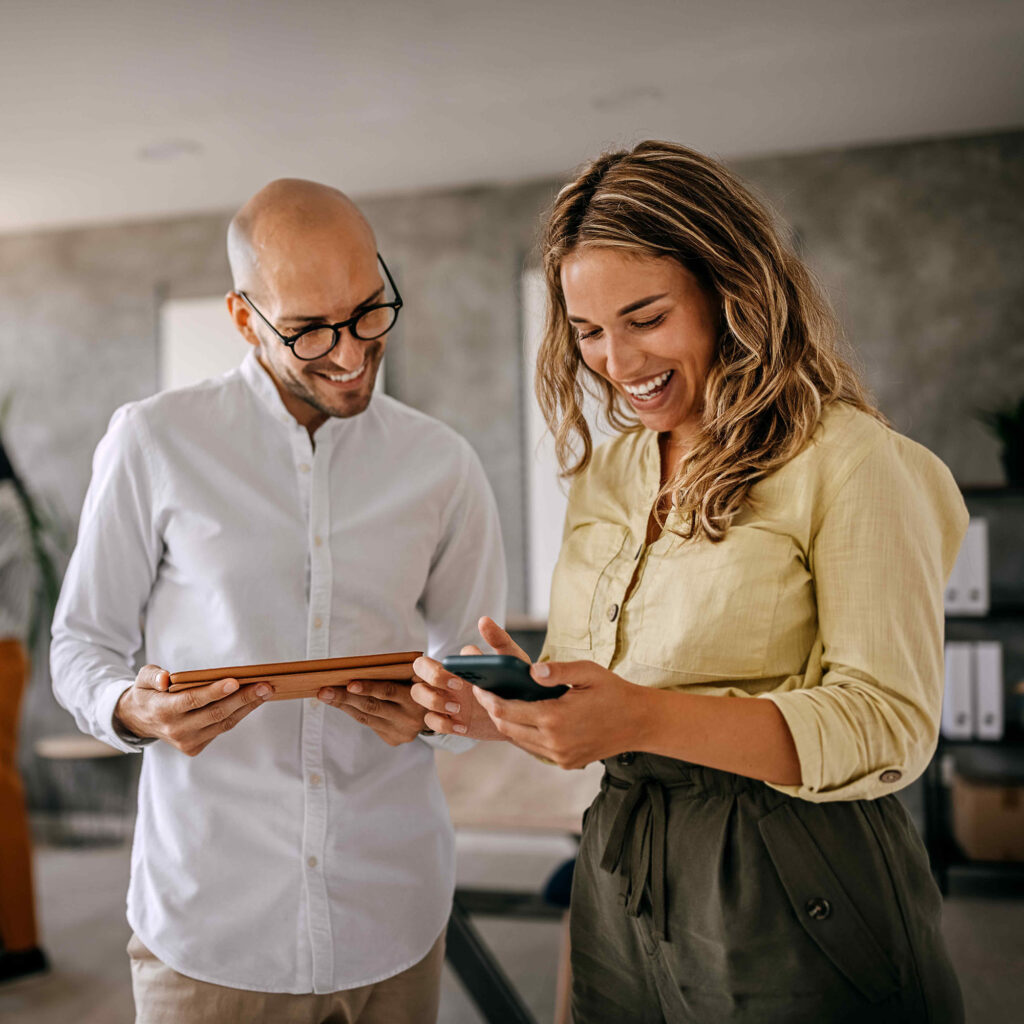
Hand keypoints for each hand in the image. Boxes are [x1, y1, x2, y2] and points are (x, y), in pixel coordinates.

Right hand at [114, 664, 272, 756]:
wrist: (138, 720)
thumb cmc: (148, 692)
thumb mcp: (142, 678)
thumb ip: (153, 676)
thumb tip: (165, 679)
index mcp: (162, 710)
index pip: (191, 701)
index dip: (213, 692)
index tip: (235, 681)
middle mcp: (175, 730)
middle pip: (215, 713)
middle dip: (243, 698)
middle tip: (265, 685)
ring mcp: (186, 741)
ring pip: (223, 723)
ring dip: (247, 706)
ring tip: (266, 691)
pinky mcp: (195, 748)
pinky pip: (222, 728)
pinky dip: (239, 714)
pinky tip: (253, 700)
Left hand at [318, 678, 427, 745]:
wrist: (441, 711)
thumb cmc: (423, 683)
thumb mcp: (420, 675)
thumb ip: (400, 672)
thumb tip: (359, 668)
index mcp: (418, 698)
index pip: (389, 691)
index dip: (368, 687)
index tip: (349, 682)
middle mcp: (410, 718)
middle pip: (371, 707)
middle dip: (345, 698)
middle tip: (324, 690)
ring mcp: (402, 732)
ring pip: (367, 717)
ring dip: (344, 705)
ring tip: (325, 695)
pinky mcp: (395, 740)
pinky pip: (370, 724)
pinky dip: (353, 712)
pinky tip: (340, 703)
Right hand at [409, 617, 528, 739]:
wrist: (524, 715)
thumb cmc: (514, 682)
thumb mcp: (511, 659)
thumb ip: (498, 639)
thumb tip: (483, 620)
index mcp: (458, 664)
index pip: (436, 658)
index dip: (446, 667)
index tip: (464, 677)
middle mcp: (446, 679)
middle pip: (418, 669)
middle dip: (432, 676)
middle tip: (457, 686)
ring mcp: (445, 699)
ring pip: (418, 693)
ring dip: (433, 701)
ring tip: (458, 708)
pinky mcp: (449, 720)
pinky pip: (430, 721)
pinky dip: (442, 724)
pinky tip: (462, 726)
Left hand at [472, 659, 654, 768]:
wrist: (640, 722)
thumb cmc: (613, 691)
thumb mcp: (588, 672)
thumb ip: (558, 670)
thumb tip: (530, 671)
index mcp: (556, 718)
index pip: (508, 710)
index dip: (489, 698)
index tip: (478, 686)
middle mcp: (554, 742)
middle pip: (508, 727)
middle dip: (493, 710)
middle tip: (484, 693)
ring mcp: (560, 756)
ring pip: (519, 741)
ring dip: (507, 723)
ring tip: (499, 703)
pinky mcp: (566, 763)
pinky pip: (534, 749)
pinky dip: (524, 734)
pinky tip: (523, 717)